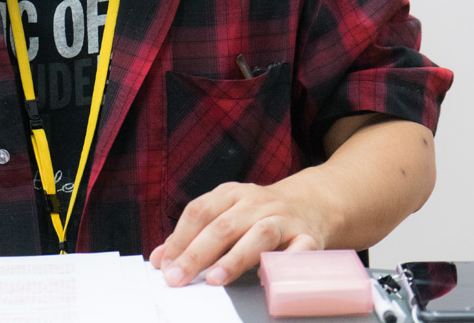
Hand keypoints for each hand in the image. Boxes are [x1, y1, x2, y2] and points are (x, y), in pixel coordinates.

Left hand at [149, 178, 326, 287]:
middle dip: (196, 253)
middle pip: (223, 224)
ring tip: (214, 279)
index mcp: (231, 194)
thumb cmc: (259, 216)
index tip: (164, 265)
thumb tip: (160, 261)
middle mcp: (257, 202)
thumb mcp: (225, 216)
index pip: (199, 212)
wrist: (314, 204)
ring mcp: (284, 219)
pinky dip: (282, 264)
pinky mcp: (309, 238)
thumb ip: (193, 237)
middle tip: (178, 278)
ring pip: (259, 234)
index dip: (179, 239)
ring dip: (235, 258)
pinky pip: (299, 250)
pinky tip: (263, 279)